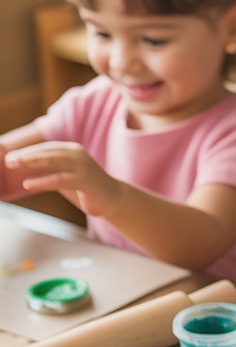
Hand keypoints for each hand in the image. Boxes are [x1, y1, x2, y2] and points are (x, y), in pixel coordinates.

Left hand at [3, 142, 121, 217]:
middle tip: (9, 160)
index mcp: (71, 150)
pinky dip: (42, 181)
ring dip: (31, 162)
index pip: (45, 148)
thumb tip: (23, 168)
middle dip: (26, 155)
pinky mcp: (85, 180)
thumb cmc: (85, 189)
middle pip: (47, 151)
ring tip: (14, 165)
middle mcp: (77, 154)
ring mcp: (82, 166)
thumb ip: (48, 171)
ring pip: (53, 160)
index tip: (9, 156)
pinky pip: (59, 179)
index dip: (27, 151)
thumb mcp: (64, 176)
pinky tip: (28, 184)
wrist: (113, 199)